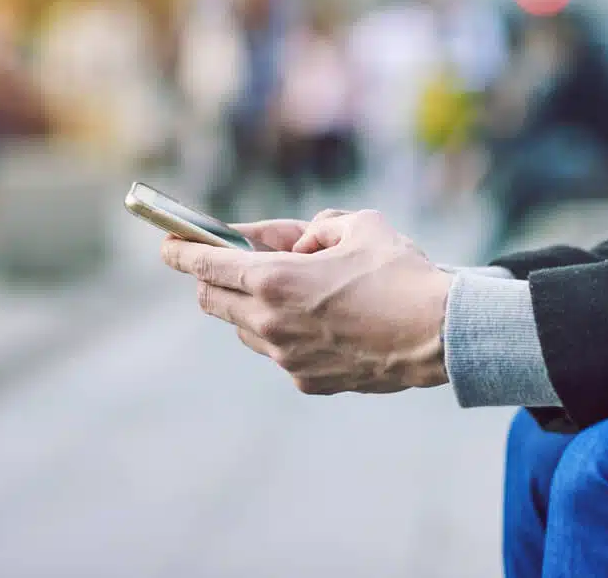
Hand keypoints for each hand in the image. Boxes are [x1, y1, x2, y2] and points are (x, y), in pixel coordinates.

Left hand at [162, 209, 450, 395]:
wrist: (439, 335)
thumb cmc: (400, 274)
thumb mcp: (359, 226)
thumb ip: (316, 228)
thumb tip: (298, 241)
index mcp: (275, 279)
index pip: (206, 263)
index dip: (181, 251)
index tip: (167, 244)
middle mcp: (270, 323)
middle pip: (212, 301)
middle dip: (211, 278)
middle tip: (225, 263)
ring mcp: (286, 358)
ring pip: (244, 329)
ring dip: (250, 307)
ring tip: (289, 290)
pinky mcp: (305, 381)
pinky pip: (278, 351)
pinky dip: (284, 333)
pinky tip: (319, 320)